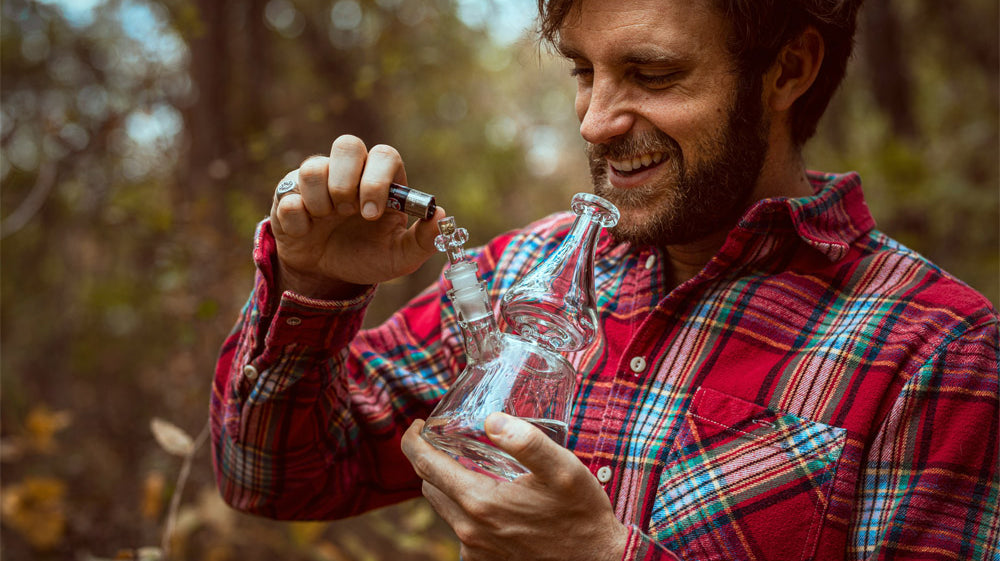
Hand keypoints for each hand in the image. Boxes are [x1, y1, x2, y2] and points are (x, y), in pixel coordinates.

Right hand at [269, 135, 445, 298]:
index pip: (384, 155)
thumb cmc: (366, 256)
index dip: (377, 180)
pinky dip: (298, 220)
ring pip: (312, 167)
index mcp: (381, 180)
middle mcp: (349, 172)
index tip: (372, 214)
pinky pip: (287, 197)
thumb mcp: (400, 257)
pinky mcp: (288, 195)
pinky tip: (307, 232)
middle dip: (347, 181)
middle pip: (347, 144)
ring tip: (326, 222)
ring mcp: (317, 180)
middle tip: (348, 212)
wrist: (327, 276)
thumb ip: (423, 240)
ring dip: (321, 201)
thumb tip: (442, 215)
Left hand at [401, 413, 627, 560]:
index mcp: (479, 502)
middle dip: (431, 461)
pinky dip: (466, 510)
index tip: (417, 426)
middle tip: (446, 440)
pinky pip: (462, 529)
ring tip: (470, 465)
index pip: (425, 466)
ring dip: (450, 486)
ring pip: (445, 509)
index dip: (413, 441)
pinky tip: (491, 498)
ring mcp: (475, 550)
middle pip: (430, 487)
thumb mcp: (563, 469)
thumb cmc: (581, 513)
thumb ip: (527, 442)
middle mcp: (469, 530)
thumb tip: (491, 419)